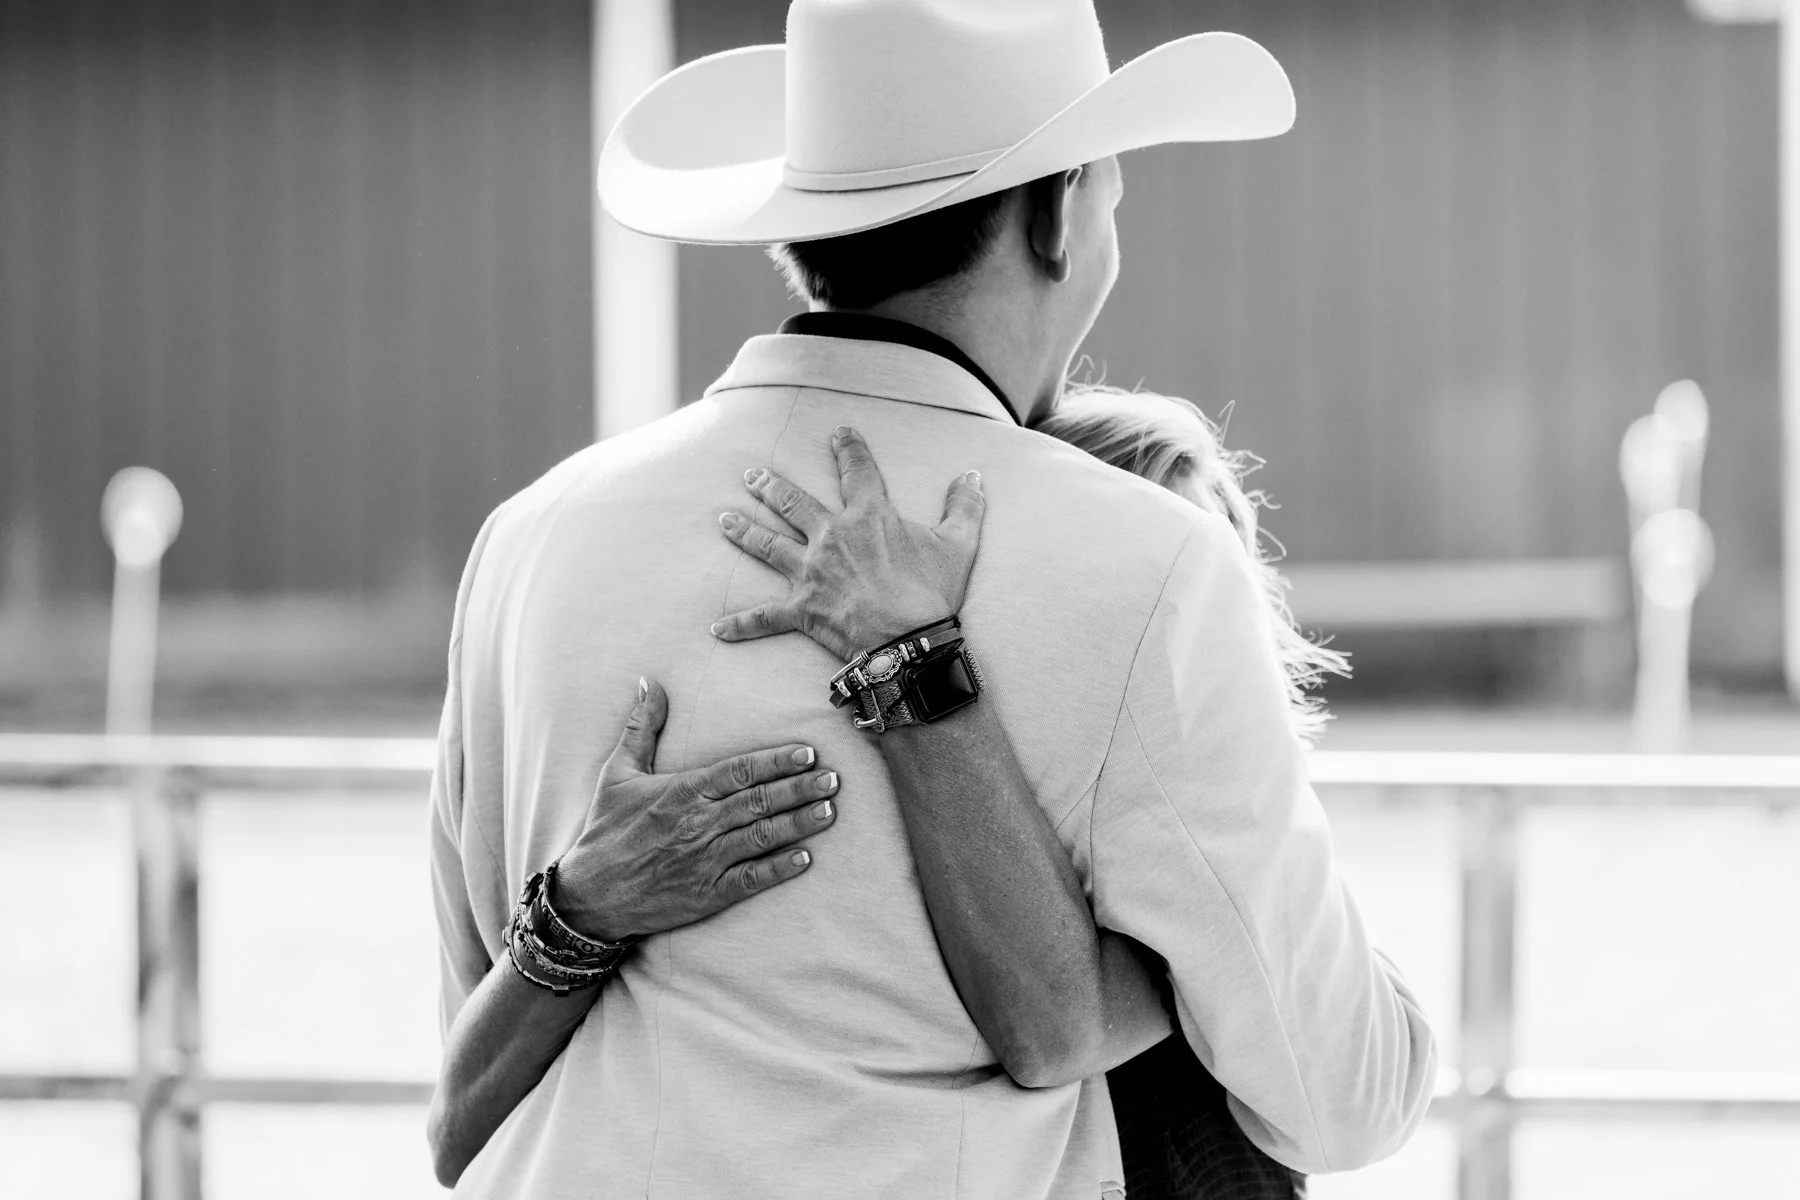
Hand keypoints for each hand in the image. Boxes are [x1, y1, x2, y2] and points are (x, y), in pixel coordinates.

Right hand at [552, 679, 840, 941]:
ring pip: (761, 836)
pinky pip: (750, 878)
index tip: (808, 753)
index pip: (739, 771)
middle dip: (800, 788)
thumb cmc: (606, 830)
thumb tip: (647, 682)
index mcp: (682, 791)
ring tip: (829, 811)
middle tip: (834, 779)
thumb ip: (641, 727)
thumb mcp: (617, 773)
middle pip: (759, 801)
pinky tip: (805, 858)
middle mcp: (698, 823)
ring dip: (798, 823)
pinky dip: (778, 869)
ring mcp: (704, 860)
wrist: (589, 895)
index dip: (777, 761)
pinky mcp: (706, 894)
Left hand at [712, 426, 985, 659]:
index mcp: (867, 516)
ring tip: (724, 520)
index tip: (838, 433)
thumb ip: (965, 506)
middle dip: (770, 486)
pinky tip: (717, 628)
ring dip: (744, 532)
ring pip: (768, 545)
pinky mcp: (801, 609)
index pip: (856, 470)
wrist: (909, 640)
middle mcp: (830, 537)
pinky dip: (740, 624)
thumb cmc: (933, 593)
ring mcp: (810, 572)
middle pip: (793, 503)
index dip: (848, 448)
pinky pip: (763, 617)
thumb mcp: (959, 545)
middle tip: (751, 475)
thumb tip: (974, 476)